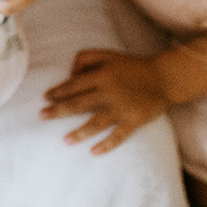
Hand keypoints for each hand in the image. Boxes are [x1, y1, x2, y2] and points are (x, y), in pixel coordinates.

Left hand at [42, 49, 168, 153]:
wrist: (164, 77)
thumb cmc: (132, 66)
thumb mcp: (108, 54)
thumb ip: (86, 58)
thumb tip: (70, 72)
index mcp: (102, 75)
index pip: (74, 85)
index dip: (58, 91)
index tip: (45, 97)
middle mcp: (109, 92)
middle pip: (78, 103)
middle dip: (58, 110)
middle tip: (42, 116)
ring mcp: (121, 108)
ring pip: (96, 122)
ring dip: (79, 132)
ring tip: (65, 140)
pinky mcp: (134, 120)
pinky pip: (118, 135)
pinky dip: (106, 144)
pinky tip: (94, 151)